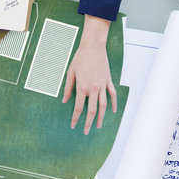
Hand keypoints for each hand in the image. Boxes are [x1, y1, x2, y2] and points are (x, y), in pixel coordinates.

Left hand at [62, 17, 116, 134]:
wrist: (93, 47)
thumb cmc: (80, 58)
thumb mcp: (70, 73)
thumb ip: (68, 88)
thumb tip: (65, 100)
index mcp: (82, 87)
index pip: (78, 107)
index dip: (75, 118)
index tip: (73, 125)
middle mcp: (93, 89)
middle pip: (92, 111)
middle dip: (89, 123)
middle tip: (86, 131)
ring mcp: (102, 85)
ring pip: (103, 105)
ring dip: (101, 117)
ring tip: (99, 126)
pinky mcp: (108, 81)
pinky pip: (112, 94)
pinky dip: (114, 103)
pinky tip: (113, 111)